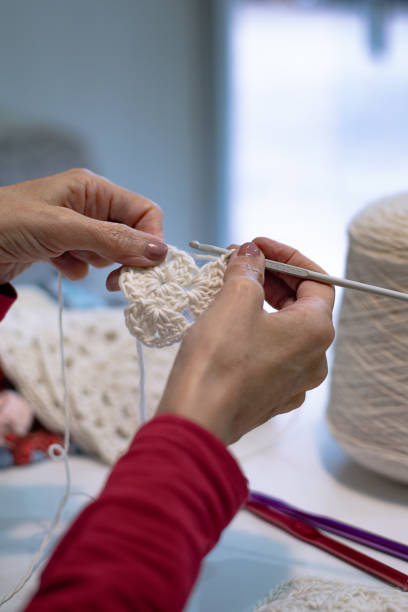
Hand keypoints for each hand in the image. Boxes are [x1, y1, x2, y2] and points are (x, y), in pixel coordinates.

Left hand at [0, 168, 166, 288]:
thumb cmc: (6, 223)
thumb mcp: (64, 228)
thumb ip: (113, 239)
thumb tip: (159, 251)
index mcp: (92, 188)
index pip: (143, 211)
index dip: (150, 239)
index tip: (147, 267)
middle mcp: (87, 205)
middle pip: (129, 234)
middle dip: (122, 255)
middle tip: (115, 277)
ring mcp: (74, 227)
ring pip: (109, 251)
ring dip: (95, 261)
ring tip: (69, 257)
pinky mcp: (61, 248)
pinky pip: (87, 263)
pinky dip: (76, 268)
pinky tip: (56, 263)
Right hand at [157, 238, 334, 444]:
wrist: (197, 418)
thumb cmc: (219, 360)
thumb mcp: (234, 299)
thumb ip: (248, 270)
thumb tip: (250, 254)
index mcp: (316, 331)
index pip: (317, 281)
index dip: (287, 257)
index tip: (258, 246)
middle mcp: (314, 358)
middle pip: (302, 305)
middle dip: (272, 278)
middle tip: (240, 262)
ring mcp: (294, 381)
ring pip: (284, 330)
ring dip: (261, 304)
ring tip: (230, 289)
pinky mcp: (271, 396)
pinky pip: (270, 354)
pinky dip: (254, 332)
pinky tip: (228, 325)